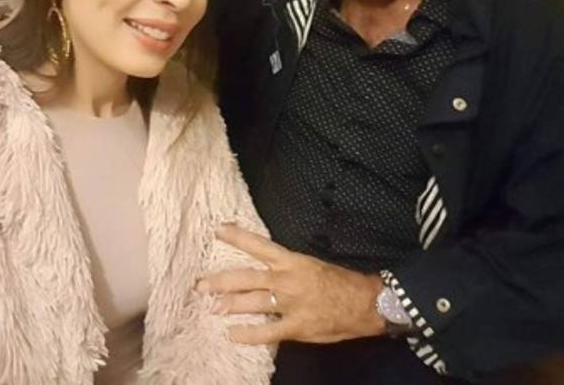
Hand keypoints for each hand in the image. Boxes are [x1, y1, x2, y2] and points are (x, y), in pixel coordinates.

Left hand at [197, 224, 385, 344]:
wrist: (364, 303)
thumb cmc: (339, 281)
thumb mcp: (312, 265)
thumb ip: (288, 267)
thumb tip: (265, 266)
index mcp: (291, 261)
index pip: (258, 245)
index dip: (237, 237)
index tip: (218, 230)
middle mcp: (286, 280)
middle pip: (246, 278)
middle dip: (220, 281)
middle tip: (200, 284)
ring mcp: (289, 305)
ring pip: (252, 303)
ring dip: (229, 305)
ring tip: (211, 307)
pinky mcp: (296, 327)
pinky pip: (266, 332)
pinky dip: (247, 334)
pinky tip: (232, 334)